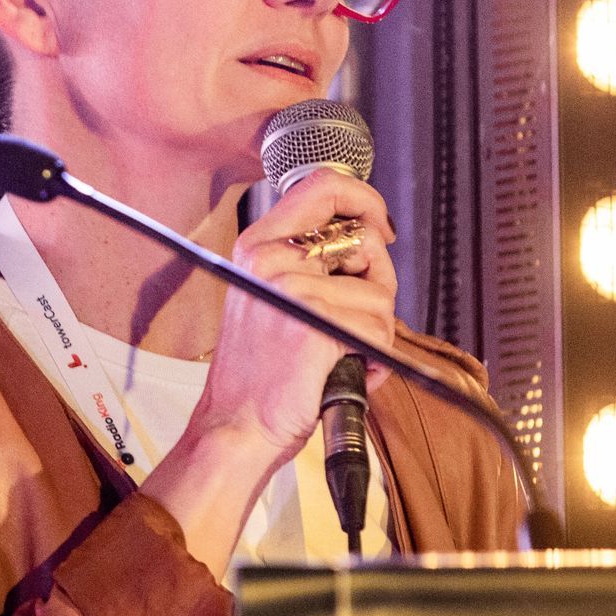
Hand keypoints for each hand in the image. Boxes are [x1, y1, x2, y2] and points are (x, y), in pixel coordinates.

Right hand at [186, 168, 398, 464]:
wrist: (235, 429)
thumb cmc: (261, 376)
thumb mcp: (272, 300)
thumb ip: (309, 265)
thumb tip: (370, 240)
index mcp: (258, 246)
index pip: (323, 186)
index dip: (365, 199)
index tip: (380, 226)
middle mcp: (270, 258)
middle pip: (364, 240)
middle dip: (380, 282)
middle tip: (364, 319)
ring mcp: (291, 288)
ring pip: (380, 294)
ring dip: (378, 333)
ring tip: (346, 355)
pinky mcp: (315, 324)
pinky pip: (379, 329)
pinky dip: (377, 360)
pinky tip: (349, 372)